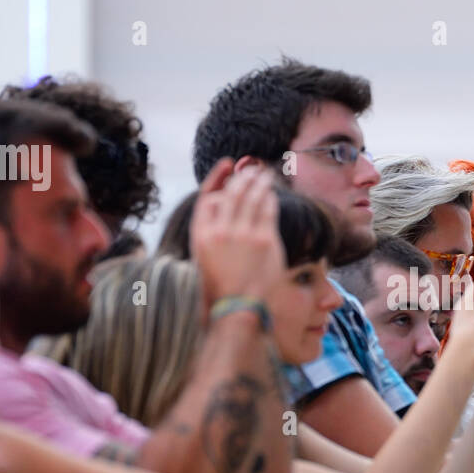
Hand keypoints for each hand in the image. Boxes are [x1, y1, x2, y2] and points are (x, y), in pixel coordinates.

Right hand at [191, 158, 285, 304]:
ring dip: (260, 182)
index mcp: (201, 234)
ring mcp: (243, 234)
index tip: (227, 165)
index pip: (208, 195)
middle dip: (243, 177)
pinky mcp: (264, 240)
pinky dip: (270, 198)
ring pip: (252, 197)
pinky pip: (268, 210)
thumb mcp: (203, 258)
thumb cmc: (220, 286)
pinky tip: (272, 194)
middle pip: (232, 193)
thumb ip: (210, 232)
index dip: (218, 177)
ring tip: (265, 175)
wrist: (237, 307)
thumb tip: (222, 207)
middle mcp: (220, 231)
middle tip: (252, 169)